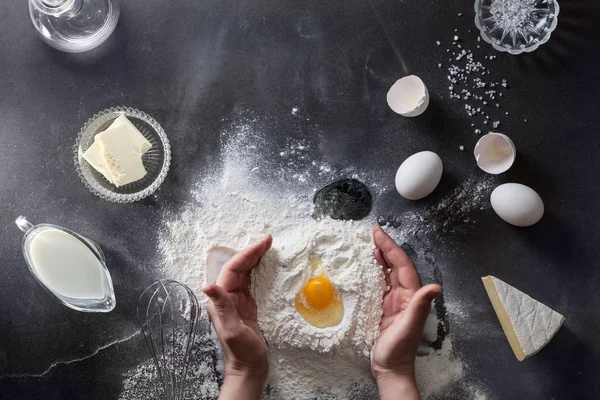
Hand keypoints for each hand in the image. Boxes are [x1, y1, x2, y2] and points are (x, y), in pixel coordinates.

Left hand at [202, 235, 271, 399]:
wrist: (249, 369)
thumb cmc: (241, 352)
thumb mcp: (232, 330)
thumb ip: (222, 307)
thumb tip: (208, 285)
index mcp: (221, 300)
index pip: (233, 269)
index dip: (247, 254)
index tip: (263, 243)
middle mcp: (227, 297)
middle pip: (239, 267)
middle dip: (252, 252)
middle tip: (269, 240)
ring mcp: (238, 301)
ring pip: (246, 273)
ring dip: (256, 259)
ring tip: (268, 247)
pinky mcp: (248, 306)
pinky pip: (253, 282)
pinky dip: (260, 271)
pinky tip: (267, 265)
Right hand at [371, 225, 442, 399]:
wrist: (390, 370)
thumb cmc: (398, 352)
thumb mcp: (408, 328)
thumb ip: (420, 306)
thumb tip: (436, 286)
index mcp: (411, 297)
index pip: (402, 265)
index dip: (392, 247)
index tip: (379, 233)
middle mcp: (404, 295)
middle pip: (396, 265)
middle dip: (386, 246)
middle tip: (374, 231)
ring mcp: (394, 301)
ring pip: (389, 272)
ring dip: (382, 257)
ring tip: (372, 243)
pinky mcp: (384, 307)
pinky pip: (380, 284)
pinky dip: (375, 271)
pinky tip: (369, 266)